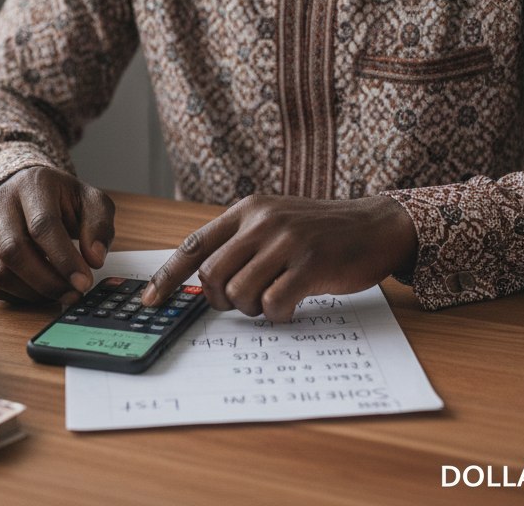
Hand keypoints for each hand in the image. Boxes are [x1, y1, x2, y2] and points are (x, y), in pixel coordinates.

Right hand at [0, 166, 114, 302]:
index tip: (84, 281)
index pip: (42, 225)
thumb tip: (94, 259)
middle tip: (73, 294)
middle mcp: (1, 202)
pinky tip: (40, 291)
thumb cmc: (63, 198)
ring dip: (32, 292)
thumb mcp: (91, 201)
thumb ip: (99, 226)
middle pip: (13, 250)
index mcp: (33, 184)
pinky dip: (17, 295)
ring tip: (60, 294)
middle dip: (47, 281)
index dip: (64, 258)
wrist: (28, 189)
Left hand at [141, 195, 416, 321]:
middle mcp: (262, 220)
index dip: (168, 276)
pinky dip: (278, 315)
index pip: (195, 244)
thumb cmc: (320, 232)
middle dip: (221, 301)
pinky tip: (292, 304)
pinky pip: (273, 303)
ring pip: (239, 293)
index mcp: (248, 209)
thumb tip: (202, 281)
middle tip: (245, 301)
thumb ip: (242, 242)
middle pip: (212, 276)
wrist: (374, 225)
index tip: (150, 301)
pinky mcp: (310, 263)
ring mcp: (286, 240)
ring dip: (253, 308)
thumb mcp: (276, 222)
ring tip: (274, 298)